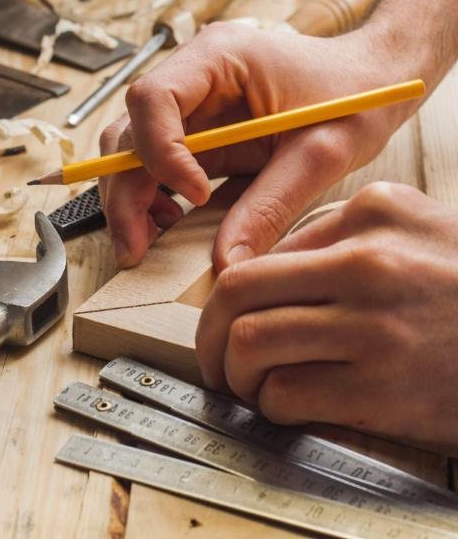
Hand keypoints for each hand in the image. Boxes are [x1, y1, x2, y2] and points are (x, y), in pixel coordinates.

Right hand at [99, 22, 421, 269]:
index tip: (197, 196)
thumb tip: (227, 264)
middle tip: (135, 249)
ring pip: (129, 151)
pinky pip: (153, 164)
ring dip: (130, 199)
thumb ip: (270, 207)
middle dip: (126, 193)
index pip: (153, 98)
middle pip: (128, 132)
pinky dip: (150, 198)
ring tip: (147, 243)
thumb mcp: (321, 153)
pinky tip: (169, 224)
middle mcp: (191, 75)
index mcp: (218, 57)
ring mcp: (188, 104)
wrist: (373, 81)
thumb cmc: (356, 98)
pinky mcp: (194, 131)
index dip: (160, 152)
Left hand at [196, 182, 457, 449]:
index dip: (223, 301)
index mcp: (370, 218)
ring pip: (252, 346)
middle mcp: (367, 267)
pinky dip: (271, 404)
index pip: (257, 258)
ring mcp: (375, 329)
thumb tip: (259, 269)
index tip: (222, 322)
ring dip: (235, 374)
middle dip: (209, 336)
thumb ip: (336, 235)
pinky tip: (285, 404)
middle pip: (238, 298)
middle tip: (214, 359)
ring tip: (247, 385)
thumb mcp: (415, 226)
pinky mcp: (384, 389)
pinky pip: (288, 395)